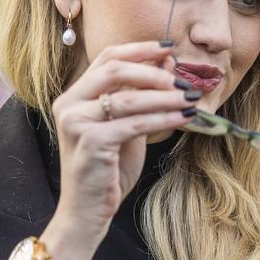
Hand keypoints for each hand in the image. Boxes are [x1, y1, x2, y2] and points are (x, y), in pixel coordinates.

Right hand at [44, 41, 196, 259]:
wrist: (87, 211)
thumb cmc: (107, 170)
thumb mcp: (127, 127)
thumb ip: (141, 97)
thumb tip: (167, 64)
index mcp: (75, 96)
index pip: (107, 59)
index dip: (139, 49)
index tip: (169, 48)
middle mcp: (69, 104)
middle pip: (114, 69)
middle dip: (152, 71)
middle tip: (181, 80)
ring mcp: (76, 122)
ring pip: (127, 98)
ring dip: (164, 96)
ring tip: (189, 98)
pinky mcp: (90, 142)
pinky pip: (134, 124)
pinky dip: (162, 119)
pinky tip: (183, 118)